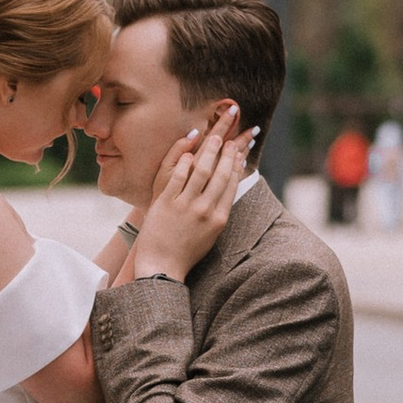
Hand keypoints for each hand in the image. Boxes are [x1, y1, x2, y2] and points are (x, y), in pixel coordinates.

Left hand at [130, 103, 257, 281]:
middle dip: (227, 153)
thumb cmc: (186, 252)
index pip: (231, 185)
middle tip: (230, 137)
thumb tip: (227, 190)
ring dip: (209, 151)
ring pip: (202, 171)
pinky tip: (189, 152)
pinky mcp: (167, 203)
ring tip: (214, 136)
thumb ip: (219, 212)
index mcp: (219, 219)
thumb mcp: (210, 235)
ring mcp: (186, 206)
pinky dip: (185, 162)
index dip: (236, 165)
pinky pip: (179, 176)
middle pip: (221, 175)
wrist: (162, 266)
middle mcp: (206, 210)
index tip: (239, 152)